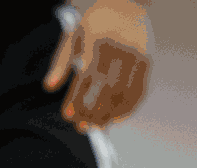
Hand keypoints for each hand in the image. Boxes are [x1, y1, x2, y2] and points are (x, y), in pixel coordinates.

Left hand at [43, 1, 151, 131]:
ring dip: (110, 114)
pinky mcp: (147, 61)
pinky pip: (140, 90)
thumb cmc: (95, 22)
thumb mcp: (73, 37)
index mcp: (98, 40)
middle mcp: (120, 47)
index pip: (86, 78)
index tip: (68, 117)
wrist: (125, 2)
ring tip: (97, 125)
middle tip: (82, 126)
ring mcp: (136, 54)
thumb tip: (49, 87)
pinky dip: (129, 108)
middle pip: (107, 89)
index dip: (77, 101)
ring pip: (124, 93)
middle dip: (93, 112)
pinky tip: (116, 119)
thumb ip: (60, 63)